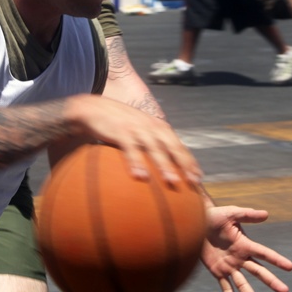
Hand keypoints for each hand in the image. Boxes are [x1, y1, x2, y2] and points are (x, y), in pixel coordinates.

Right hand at [65, 94, 201, 185]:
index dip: (190, 162)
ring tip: (172, 181)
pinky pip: (130, 148)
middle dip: (184, 164)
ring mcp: (136, 128)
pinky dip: (136, 162)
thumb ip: (149, 147)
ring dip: (164, 165)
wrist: (93, 108)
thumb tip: (160, 171)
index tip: (199, 179)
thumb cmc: (119, 125)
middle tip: (193, 182)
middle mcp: (151, 126)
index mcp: (158, 128)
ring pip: (154, 148)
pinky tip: (140, 176)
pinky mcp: (120, 131)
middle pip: (172, 146)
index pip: (178, 146)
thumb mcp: (138, 132)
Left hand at [201, 206, 291, 291]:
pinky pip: (226, 288)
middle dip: (272, 282)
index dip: (276, 260)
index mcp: (245, 244)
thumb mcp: (231, 213)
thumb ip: (247, 215)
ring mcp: (230, 266)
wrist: (196, 223)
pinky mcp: (218, 272)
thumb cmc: (214, 215)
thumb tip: (266, 214)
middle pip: (259, 272)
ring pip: (244, 285)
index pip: (264, 254)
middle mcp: (240, 258)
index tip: (290, 267)